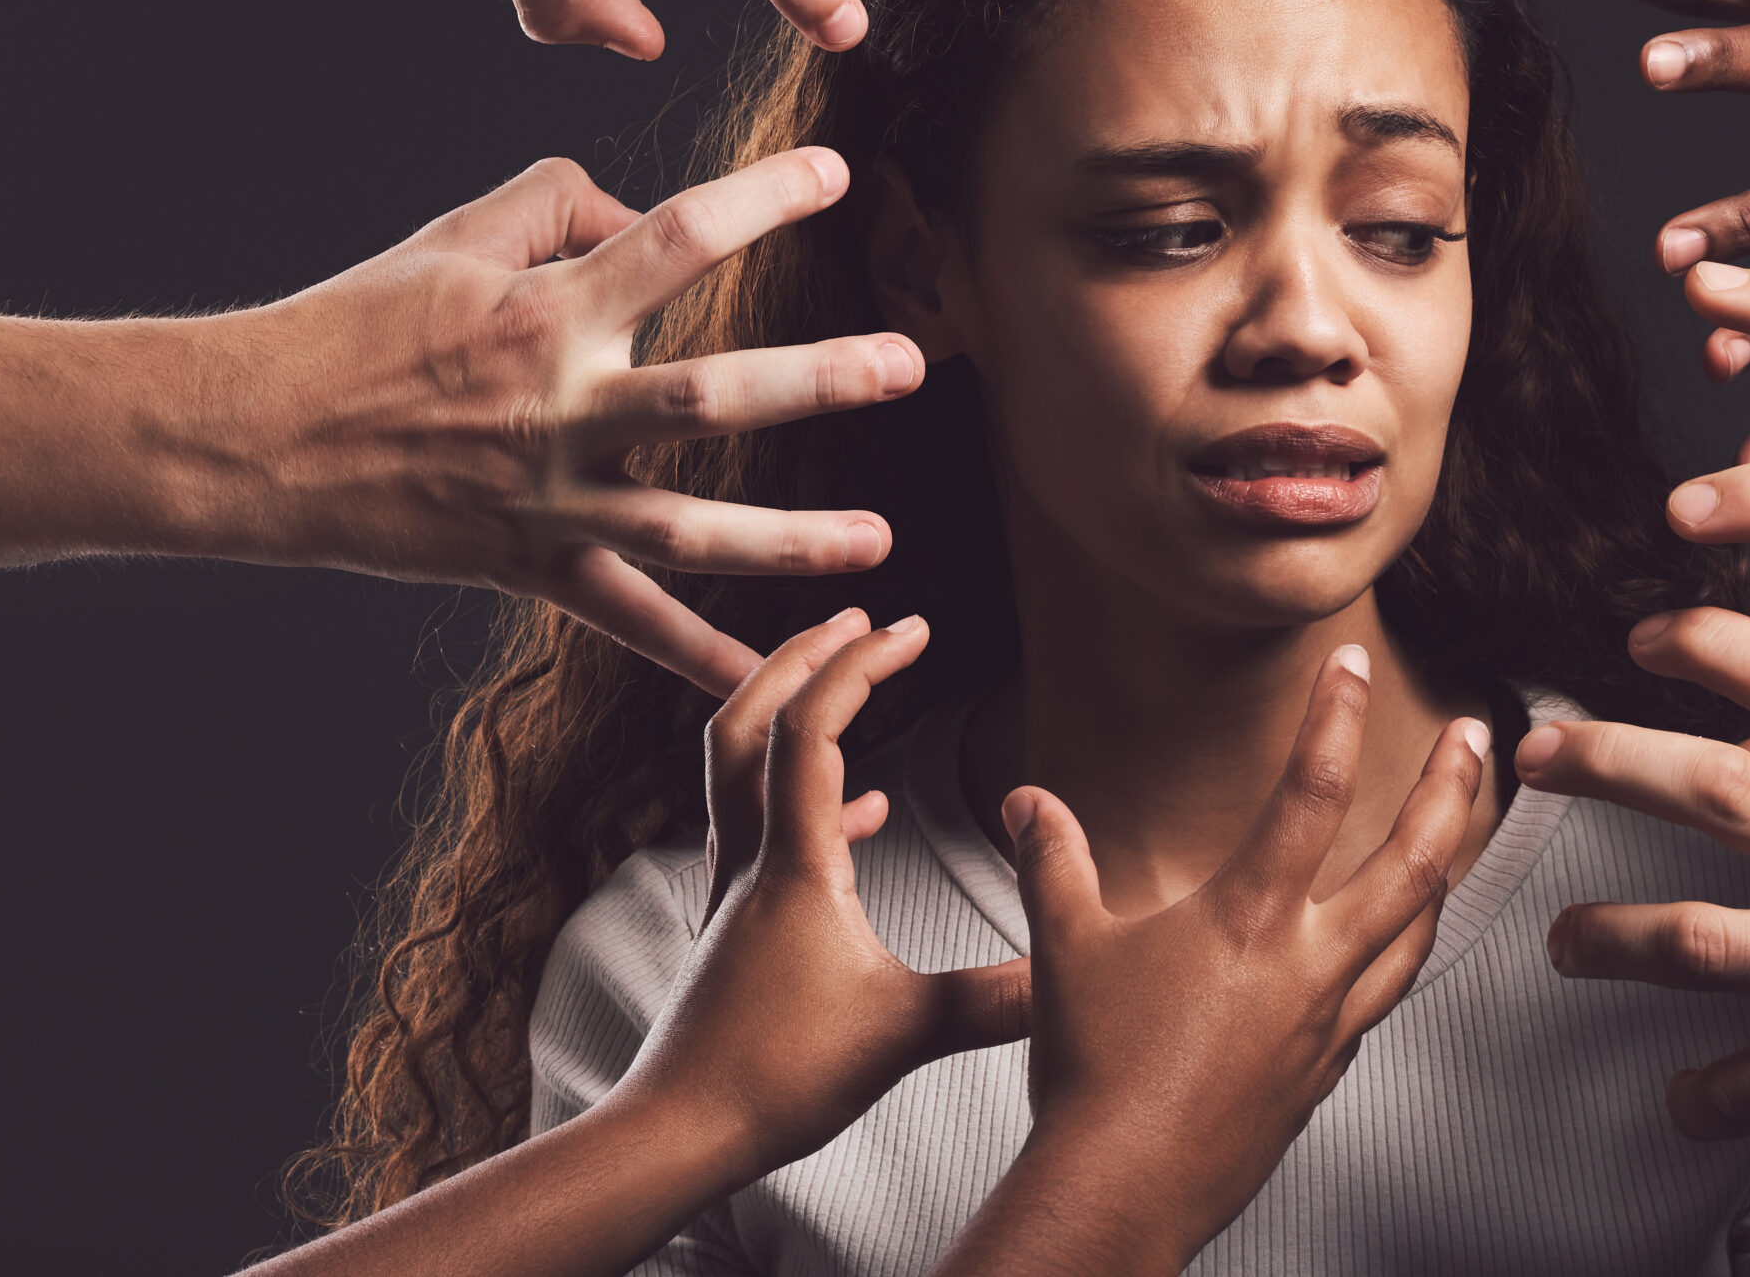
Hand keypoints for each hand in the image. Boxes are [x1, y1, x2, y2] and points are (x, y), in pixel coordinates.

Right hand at [233, 149, 916, 691]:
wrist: (255, 439)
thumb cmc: (359, 322)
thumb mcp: (458, 234)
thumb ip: (566, 202)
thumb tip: (650, 216)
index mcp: (545, 312)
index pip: (674, 240)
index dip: (759, 199)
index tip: (838, 172)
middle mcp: (559, 410)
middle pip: (709, 396)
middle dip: (818, 380)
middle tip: (910, 365)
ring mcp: (549, 499)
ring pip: (690, 529)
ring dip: (791, 539)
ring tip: (882, 542)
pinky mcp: (529, 566)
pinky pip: (629, 619)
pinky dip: (696, 656)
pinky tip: (769, 679)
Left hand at [615, 612, 1029, 1182]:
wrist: (679, 1131)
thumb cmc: (776, 1079)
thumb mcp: (904, 1032)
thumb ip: (993, 998)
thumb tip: (1070, 974)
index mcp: (793, 863)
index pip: (814, 729)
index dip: (863, 664)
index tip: (914, 627)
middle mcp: (749, 856)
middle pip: (750, 718)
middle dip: (802, 654)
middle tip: (858, 617)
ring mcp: (735, 886)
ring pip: (742, 766)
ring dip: (792, 709)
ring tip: (850, 686)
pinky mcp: (736, 922)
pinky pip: (765, 826)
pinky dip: (812, 797)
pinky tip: (868, 814)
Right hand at [972, 648, 1487, 1270]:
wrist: (1121, 1189)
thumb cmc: (1095, 1075)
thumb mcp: (1064, 947)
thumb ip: (1053, 860)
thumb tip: (1027, 803)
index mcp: (1248, 918)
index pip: (1312, 790)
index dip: (1338, 715)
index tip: (1355, 664)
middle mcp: (1307, 964)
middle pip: (1412, 860)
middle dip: (1451, 788)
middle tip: (1475, 738)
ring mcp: (1328, 1023)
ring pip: (1416, 932)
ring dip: (1445, 870)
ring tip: (1456, 834)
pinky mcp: (1324, 1072)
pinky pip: (1380, 1000)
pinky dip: (1394, 958)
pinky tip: (1384, 950)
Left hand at [1513, 610, 1749, 1273]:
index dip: (1716, 644)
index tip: (1641, 632)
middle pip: (1719, 787)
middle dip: (1611, 760)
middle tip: (1537, 754)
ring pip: (1700, 938)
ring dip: (1611, 937)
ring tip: (1562, 942)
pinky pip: (1748, 1082)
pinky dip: (1701, 1096)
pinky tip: (1680, 1100)